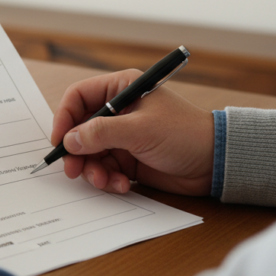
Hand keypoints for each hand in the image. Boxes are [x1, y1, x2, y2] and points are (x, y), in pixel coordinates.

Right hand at [51, 70, 213, 195]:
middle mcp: (118, 111)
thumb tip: (69, 140)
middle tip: (74, 170)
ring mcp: (122, 136)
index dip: (64, 117)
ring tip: (104, 181)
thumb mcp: (140, 130)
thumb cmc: (185, 134)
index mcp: (121, 90)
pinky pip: (104, 168)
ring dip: (92, 169)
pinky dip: (107, 179)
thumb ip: (101, 133)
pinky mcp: (128, 159)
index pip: (79, 97)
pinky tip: (121, 185)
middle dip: (76, 151)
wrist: (216, 163)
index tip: (60, 140)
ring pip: (90, 152)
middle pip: (80, 128)